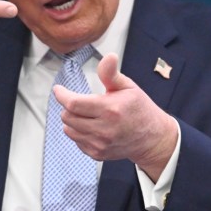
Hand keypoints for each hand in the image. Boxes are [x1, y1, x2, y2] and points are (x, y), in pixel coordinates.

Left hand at [53, 53, 177, 180]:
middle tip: (78, 101)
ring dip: (72, 120)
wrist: (152, 138)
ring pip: (69, 130)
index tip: (59, 90)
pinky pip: (76, 141)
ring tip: (86, 114)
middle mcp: (104, 129)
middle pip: (68, 117)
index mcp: (110, 109)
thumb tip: (109, 57)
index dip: (62, 95)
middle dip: (68, 106)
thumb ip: (111, 74)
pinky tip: (91, 126)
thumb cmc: (140, 110)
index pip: (74, 104)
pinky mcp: (97, 154)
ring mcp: (100, 144)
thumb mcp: (128, 87)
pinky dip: (78, 132)